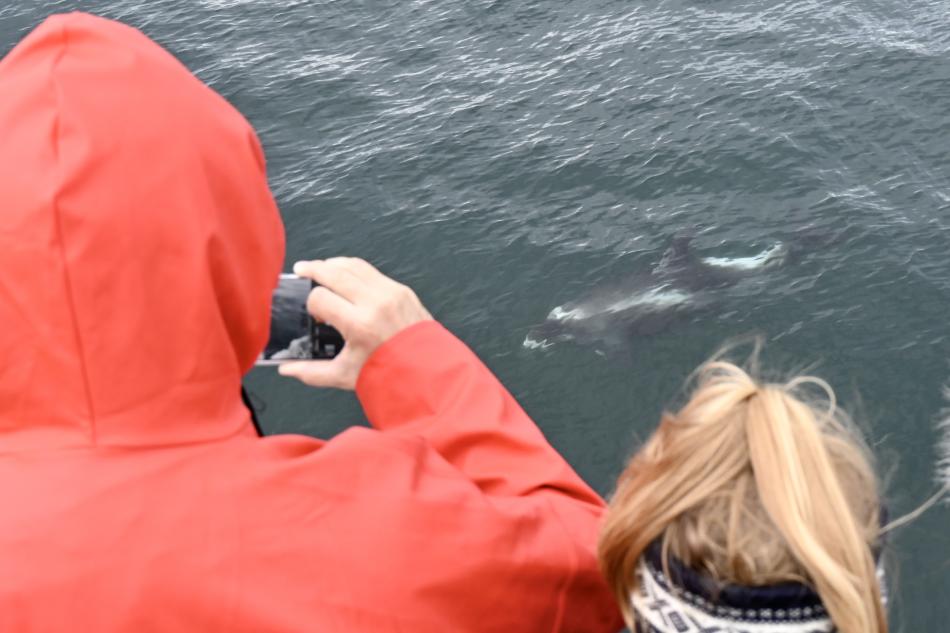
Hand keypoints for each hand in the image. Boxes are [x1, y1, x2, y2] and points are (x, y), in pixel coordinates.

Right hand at [278, 257, 431, 389]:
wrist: (428, 372)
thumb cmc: (389, 374)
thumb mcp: (346, 376)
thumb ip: (311, 372)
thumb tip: (286, 368)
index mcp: (359, 324)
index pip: (320, 298)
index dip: (311, 305)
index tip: (315, 314)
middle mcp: (375, 303)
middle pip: (334, 272)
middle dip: (313, 269)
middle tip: (300, 270)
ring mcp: (391, 293)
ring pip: (353, 265)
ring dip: (333, 263)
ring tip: (319, 268)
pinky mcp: (402, 290)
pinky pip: (372, 271)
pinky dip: (354, 269)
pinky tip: (345, 274)